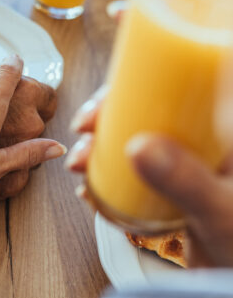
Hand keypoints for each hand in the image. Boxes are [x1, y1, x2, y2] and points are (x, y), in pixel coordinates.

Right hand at [66, 85, 232, 267]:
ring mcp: (187, 169)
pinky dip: (107, 180)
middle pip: (150, 115)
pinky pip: (134, 176)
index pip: (183, 90)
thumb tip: (138, 147)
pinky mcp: (173, 192)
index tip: (104, 104)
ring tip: (80, 167)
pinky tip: (91, 190)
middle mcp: (206, 146)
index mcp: (226, 135)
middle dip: (107, 122)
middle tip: (83, 134)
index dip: (137, 87)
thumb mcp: (220, 211)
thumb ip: (185, 181)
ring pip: (136, 144)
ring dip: (100, 151)